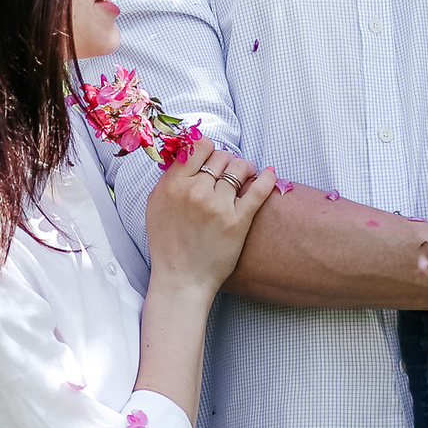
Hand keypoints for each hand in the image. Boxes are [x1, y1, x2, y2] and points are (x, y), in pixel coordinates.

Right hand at [146, 138, 274, 298]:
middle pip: (221, 157)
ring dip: (245, 169)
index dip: (208, 149)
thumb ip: (170, 178)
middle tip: (228, 171)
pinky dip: (267, 179)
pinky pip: (258, 190)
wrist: (181, 279)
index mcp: (173, 185)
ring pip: (239, 169)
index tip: (211, 158)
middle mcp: (195, 192)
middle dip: (226, 161)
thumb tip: (188, 154)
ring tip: (246, 175)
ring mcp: (218, 206)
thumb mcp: (156, 205)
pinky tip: (270, 174)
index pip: (198, 147)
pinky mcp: (238, 221)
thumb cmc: (168, 244)